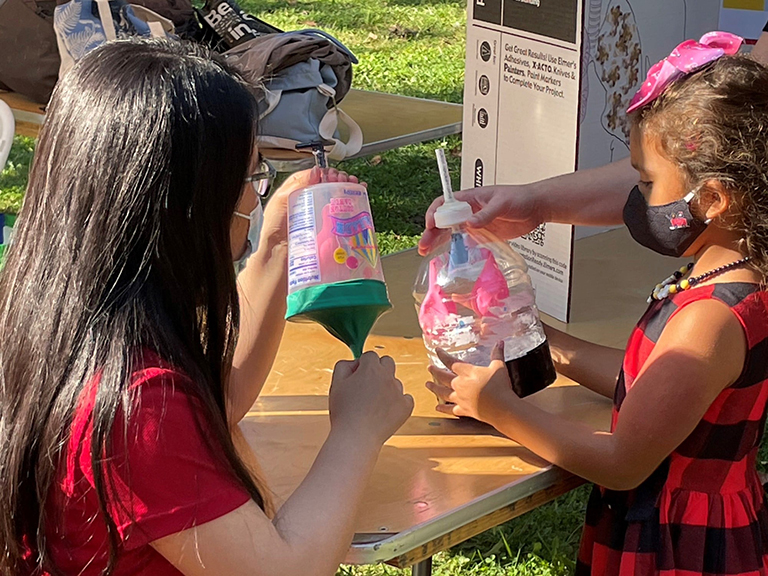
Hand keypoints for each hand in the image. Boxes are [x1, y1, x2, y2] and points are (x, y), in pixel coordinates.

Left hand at [261, 167, 364, 248]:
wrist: (280, 252)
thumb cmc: (274, 228)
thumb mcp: (281, 201)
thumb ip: (297, 185)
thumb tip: (315, 171)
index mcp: (296, 189)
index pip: (315, 175)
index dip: (326, 172)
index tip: (334, 175)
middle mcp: (308, 198)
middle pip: (327, 183)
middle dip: (339, 179)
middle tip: (344, 181)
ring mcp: (318, 210)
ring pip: (335, 194)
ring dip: (347, 187)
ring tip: (354, 185)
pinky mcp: (326, 223)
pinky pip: (339, 209)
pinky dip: (350, 201)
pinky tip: (358, 196)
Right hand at [329, 352, 413, 446]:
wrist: (356, 438)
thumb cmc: (344, 411)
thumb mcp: (336, 384)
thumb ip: (344, 366)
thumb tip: (356, 362)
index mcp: (371, 368)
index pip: (370, 356)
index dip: (362, 366)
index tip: (357, 378)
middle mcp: (387, 377)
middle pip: (387, 362)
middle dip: (379, 370)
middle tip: (368, 387)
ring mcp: (398, 392)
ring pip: (396, 382)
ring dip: (387, 388)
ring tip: (373, 405)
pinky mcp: (406, 407)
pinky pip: (406, 398)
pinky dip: (398, 403)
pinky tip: (386, 411)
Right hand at [418, 184, 543, 254]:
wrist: (536, 208)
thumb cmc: (519, 198)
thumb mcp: (502, 203)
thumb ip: (486, 214)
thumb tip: (469, 223)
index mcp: (470, 198)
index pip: (445, 204)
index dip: (435, 213)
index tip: (431, 225)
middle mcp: (469, 211)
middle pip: (444, 221)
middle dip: (431, 233)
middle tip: (424, 246)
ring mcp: (474, 224)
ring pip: (451, 233)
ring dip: (439, 242)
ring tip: (427, 252)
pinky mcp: (482, 235)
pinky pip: (465, 242)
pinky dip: (455, 249)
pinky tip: (448, 257)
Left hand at [426, 342, 516, 422]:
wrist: (501, 407)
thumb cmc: (500, 386)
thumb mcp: (499, 367)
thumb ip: (497, 354)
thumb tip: (500, 342)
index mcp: (466, 372)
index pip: (450, 361)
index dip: (442, 355)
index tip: (436, 350)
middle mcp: (459, 384)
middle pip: (443, 377)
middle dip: (435, 371)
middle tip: (429, 368)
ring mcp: (460, 398)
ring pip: (443, 392)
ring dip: (434, 388)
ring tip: (427, 385)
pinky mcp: (463, 410)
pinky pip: (450, 409)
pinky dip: (443, 409)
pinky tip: (437, 408)